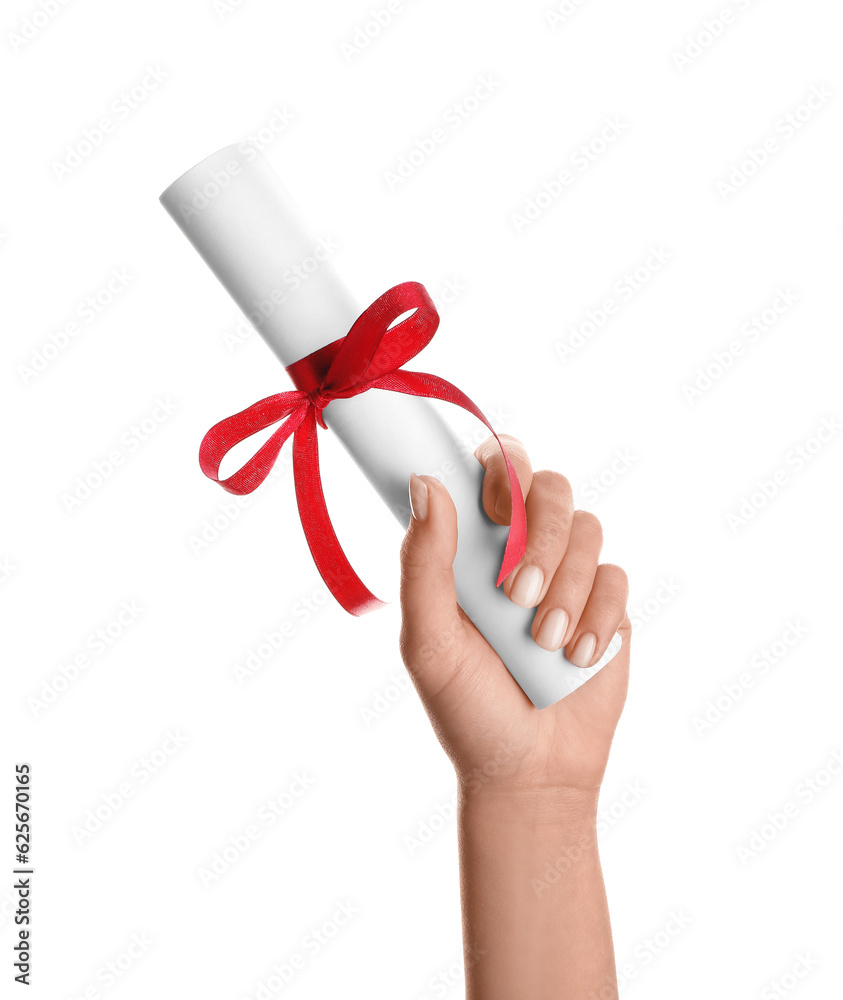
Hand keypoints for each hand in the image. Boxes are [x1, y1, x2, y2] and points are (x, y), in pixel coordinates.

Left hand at [399, 434, 630, 803]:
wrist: (530, 772)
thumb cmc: (467, 707)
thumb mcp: (429, 641)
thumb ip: (423, 563)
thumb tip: (426, 483)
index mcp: (472, 547)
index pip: (493, 470)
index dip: (501, 468)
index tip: (494, 508)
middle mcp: (523, 550)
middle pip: (550, 487)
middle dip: (539, 536)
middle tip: (515, 595)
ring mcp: (570, 575)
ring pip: (588, 529)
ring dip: (565, 586)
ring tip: (544, 643)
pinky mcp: (609, 606)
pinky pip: (617, 577)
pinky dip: (597, 616)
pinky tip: (575, 659)